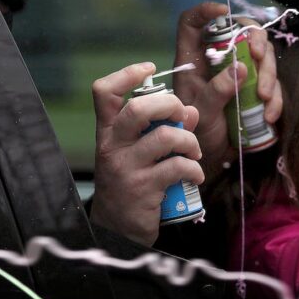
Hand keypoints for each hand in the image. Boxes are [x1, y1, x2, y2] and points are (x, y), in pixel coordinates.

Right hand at [89, 62, 203, 245]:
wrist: (116, 229)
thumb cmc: (130, 184)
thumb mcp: (138, 154)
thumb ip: (163, 129)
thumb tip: (190, 111)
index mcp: (108, 132)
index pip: (104, 92)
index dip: (127, 74)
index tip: (150, 68)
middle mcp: (112, 146)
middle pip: (137, 108)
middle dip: (169, 104)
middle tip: (181, 117)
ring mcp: (126, 167)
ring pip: (165, 137)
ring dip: (189, 141)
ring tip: (194, 153)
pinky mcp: (143, 188)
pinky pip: (177, 167)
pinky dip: (194, 169)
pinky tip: (195, 175)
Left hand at [172, 2, 281, 179]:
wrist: (212, 158)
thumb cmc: (197, 133)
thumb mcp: (202, 113)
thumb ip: (216, 91)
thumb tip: (240, 68)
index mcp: (193, 60)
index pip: (192, 23)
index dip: (205, 10)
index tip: (224, 12)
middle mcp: (217, 61)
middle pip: (239, 31)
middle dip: (254, 38)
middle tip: (257, 55)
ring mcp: (239, 73)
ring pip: (261, 54)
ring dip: (268, 71)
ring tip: (263, 97)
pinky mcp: (257, 88)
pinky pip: (273, 83)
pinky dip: (276, 97)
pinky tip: (269, 115)